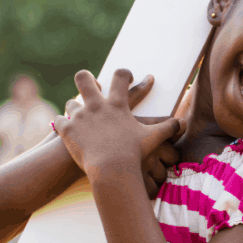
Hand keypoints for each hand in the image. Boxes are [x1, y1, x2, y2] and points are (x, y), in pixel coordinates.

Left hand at [53, 69, 182, 177]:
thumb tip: (183, 123)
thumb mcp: (153, 138)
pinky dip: (61, 123)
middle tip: (89, 82)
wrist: (111, 169)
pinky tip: (63, 125)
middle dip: (86, 78)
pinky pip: (59, 120)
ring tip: (78, 112)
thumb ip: (168, 128)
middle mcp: (96, 105)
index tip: (128, 77)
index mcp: (117, 104)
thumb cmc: (134, 152)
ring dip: (75, 106)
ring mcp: (79, 116)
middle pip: (84, 78)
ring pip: (71, 102)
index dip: (124, 73)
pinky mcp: (66, 130)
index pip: (120, 77)